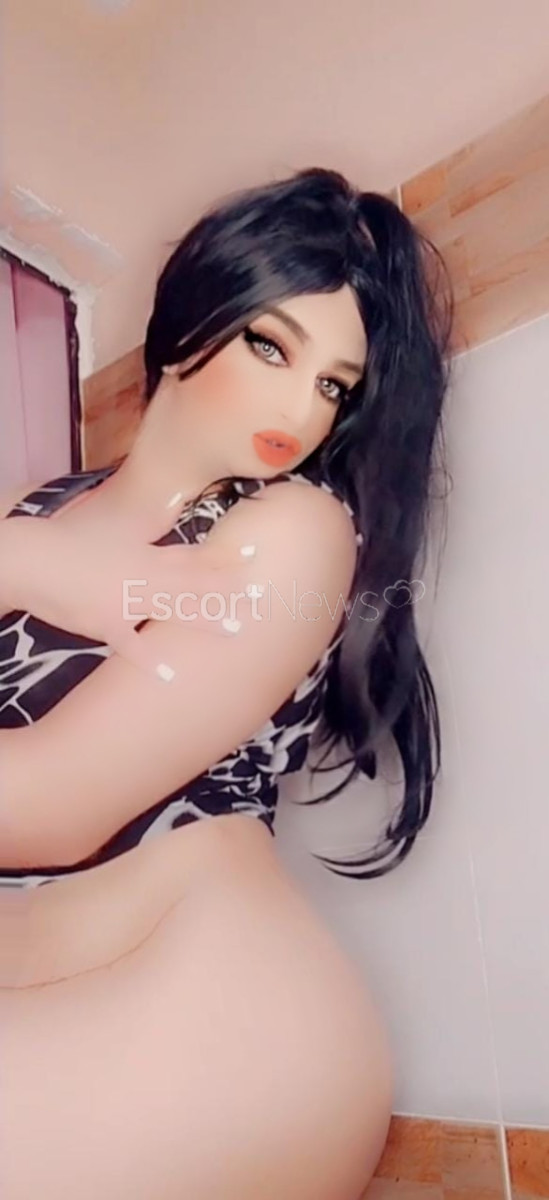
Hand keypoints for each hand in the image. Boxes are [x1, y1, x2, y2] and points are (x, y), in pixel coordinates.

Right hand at [1, 513, 259, 680]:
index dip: (224, 556)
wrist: (33, 559)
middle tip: (260, 594)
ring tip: (235, 629)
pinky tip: (172, 673)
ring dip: (205, 620)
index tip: (255, 554)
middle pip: (193, 584)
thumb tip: (174, 506)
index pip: (193, 555)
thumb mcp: (114, 527)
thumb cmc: (71, 540)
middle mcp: (143, 577)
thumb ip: (147, 525)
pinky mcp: (104, 625)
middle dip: (227, 589)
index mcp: (146, 554)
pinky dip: (151, 660)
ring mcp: (125, 602)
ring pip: (173, 612)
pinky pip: (131, 646)